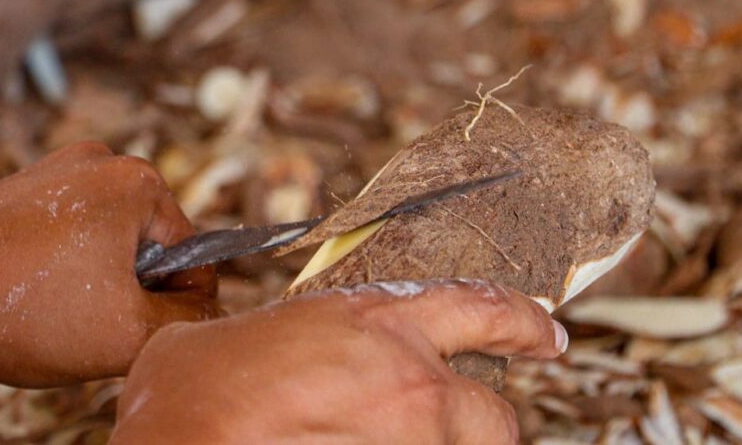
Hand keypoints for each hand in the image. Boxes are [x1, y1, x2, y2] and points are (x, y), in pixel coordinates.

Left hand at [0, 141, 215, 392]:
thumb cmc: (21, 310)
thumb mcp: (128, 333)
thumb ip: (189, 320)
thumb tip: (206, 308)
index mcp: (140, 182)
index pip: (193, 261)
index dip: (170, 309)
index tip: (124, 331)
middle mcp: (101, 161)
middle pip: (146, 251)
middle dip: (125, 293)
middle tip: (81, 324)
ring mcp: (54, 170)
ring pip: (103, 249)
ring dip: (89, 287)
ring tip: (47, 312)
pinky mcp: (18, 190)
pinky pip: (63, 240)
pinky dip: (53, 273)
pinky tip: (23, 297)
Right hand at [112, 279, 566, 443]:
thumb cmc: (193, 396)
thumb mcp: (240, 336)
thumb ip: (286, 336)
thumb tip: (275, 351)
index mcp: (374, 321)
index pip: (481, 309)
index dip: (524, 322)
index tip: (547, 335)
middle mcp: (408, 379)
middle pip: (493, 414)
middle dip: (480, 426)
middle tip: (449, 431)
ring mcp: (407, 439)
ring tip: (374, 441)